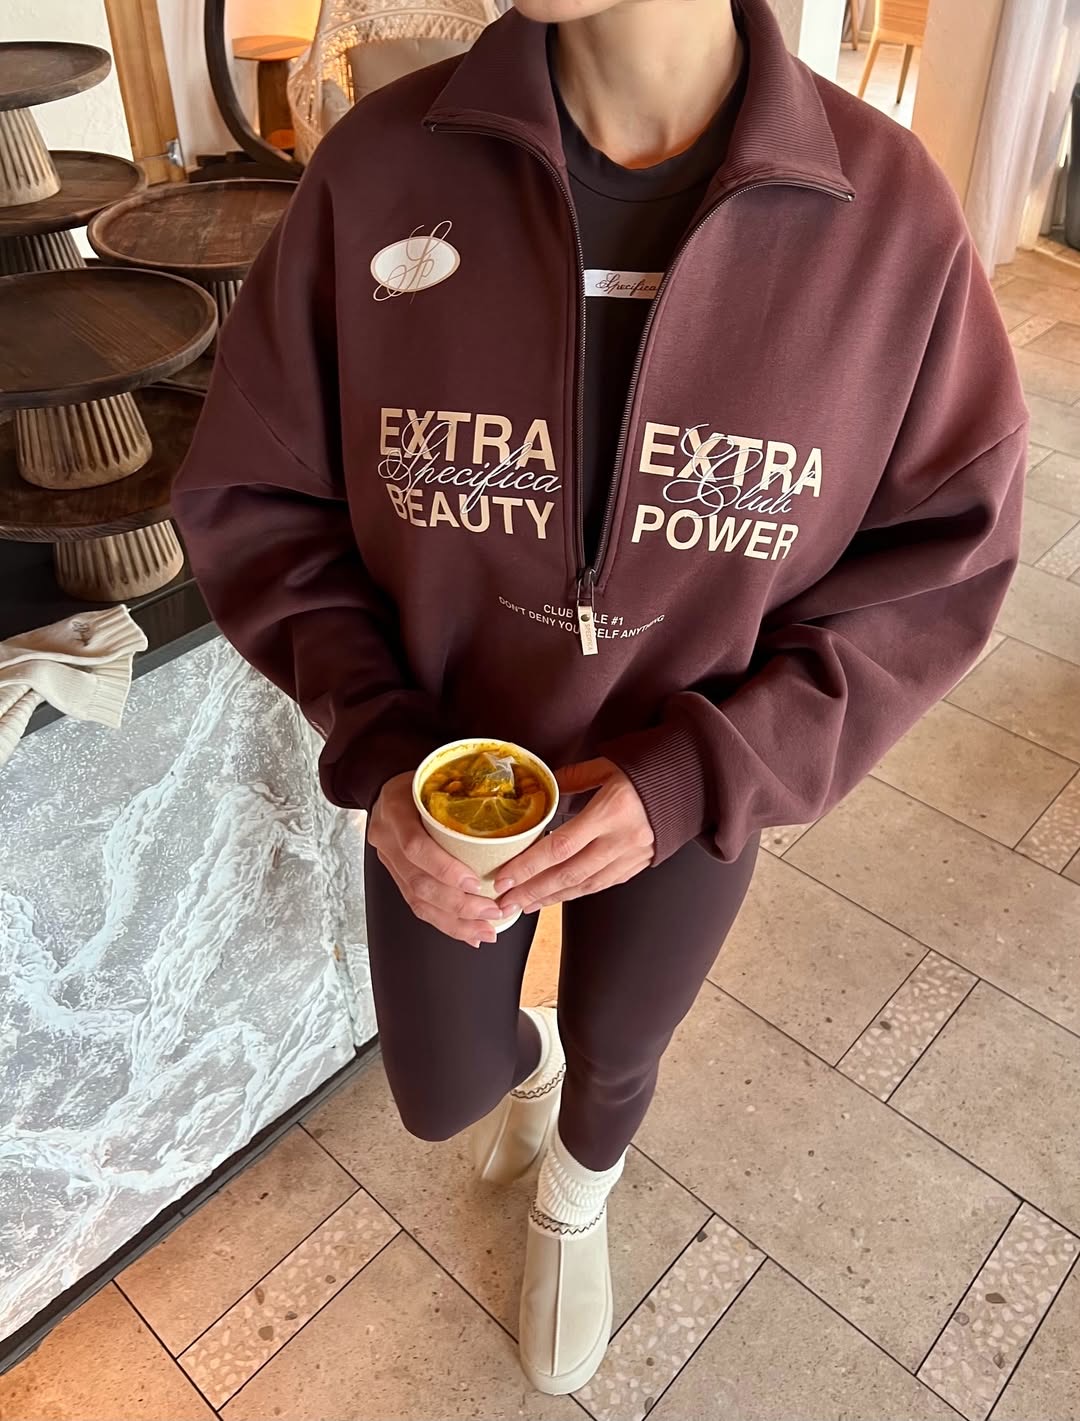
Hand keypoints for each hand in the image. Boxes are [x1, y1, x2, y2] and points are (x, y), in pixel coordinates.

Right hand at [368, 772, 504, 947]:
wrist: (387, 787)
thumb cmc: (421, 780)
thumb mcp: (439, 776)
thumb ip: (465, 794)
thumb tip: (515, 812)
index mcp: (397, 810)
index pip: (415, 846)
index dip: (444, 868)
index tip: (475, 882)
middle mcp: (387, 839)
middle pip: (419, 883)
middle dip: (458, 905)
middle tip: (492, 911)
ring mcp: (389, 861)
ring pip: (418, 901)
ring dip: (455, 921)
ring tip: (484, 930)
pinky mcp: (396, 876)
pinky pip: (417, 906)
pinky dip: (445, 923)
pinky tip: (467, 933)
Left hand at [494, 759, 653, 914]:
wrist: (691, 784)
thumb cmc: (648, 771)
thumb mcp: (608, 765)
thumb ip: (573, 778)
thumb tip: (543, 788)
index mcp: (610, 811)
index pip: (560, 846)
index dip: (529, 866)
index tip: (504, 878)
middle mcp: (621, 840)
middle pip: (568, 874)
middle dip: (532, 891)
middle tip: (504, 902)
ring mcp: (632, 856)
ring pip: (584, 885)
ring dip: (550, 898)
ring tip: (524, 905)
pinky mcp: (638, 865)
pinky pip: (601, 884)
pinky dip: (575, 893)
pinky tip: (556, 896)